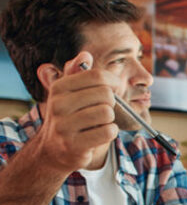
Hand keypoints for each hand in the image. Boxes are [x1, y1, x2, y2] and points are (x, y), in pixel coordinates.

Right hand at [35, 52, 120, 172]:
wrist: (55, 150)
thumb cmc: (70, 116)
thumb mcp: (70, 93)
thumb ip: (78, 73)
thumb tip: (85, 54)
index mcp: (59, 88)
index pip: (97, 76)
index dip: (113, 82)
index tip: (113, 88)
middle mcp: (58, 105)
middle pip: (106, 95)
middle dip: (110, 103)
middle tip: (100, 110)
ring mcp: (64, 126)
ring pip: (108, 113)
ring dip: (109, 119)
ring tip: (97, 123)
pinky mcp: (74, 145)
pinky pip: (108, 131)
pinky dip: (110, 132)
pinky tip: (98, 134)